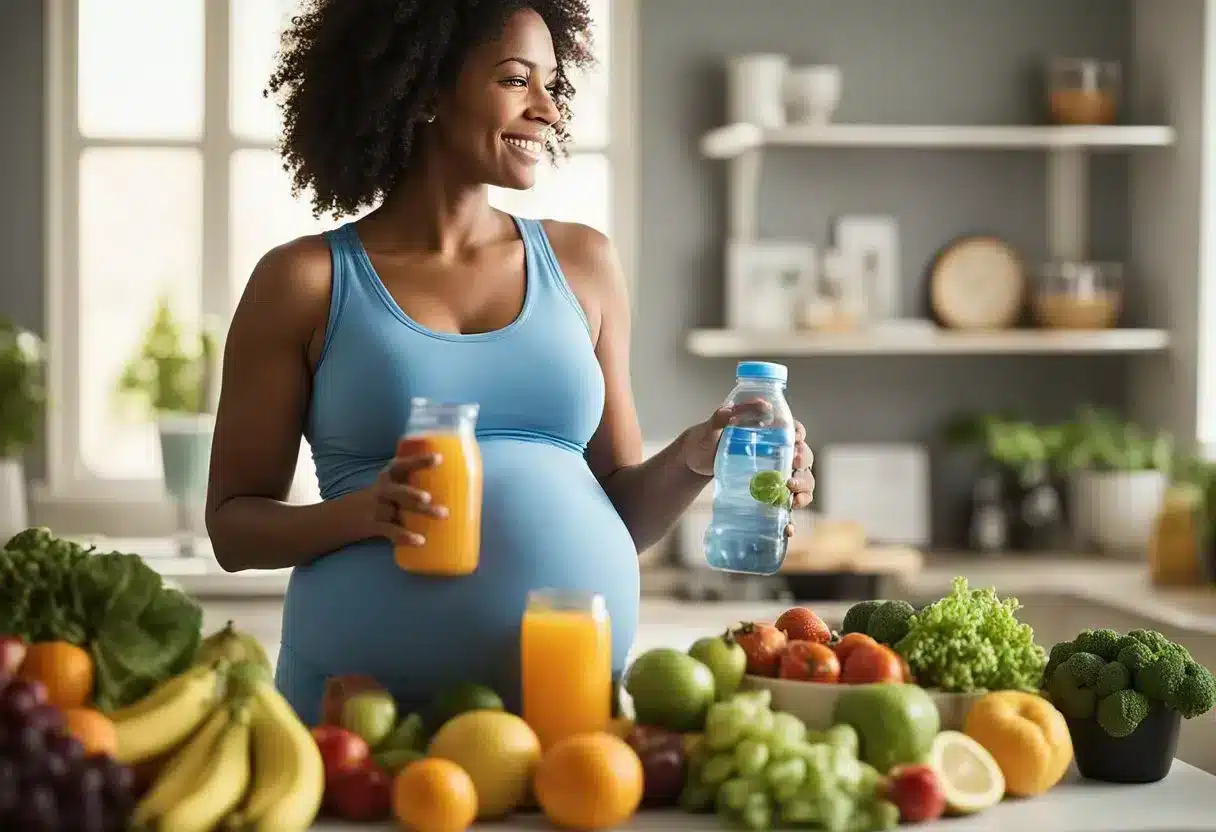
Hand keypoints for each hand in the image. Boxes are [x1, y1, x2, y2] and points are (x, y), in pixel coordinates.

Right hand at [368, 440, 448, 545]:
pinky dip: (406, 537)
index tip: (439, 459)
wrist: (347, 514)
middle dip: (414, 494)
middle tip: (430, 498)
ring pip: (400, 511)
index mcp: (390, 475)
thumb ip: (416, 480)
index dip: (420, 461)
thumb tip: (458, 485)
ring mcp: (378, 508)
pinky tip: (420, 541)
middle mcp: (383, 490)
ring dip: (421, 513)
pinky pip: (392, 531)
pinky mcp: (375, 526)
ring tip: (442, 515)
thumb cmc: (384, 496)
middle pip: (399, 491)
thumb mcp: (393, 483)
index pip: (403, 465)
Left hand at [680, 404, 814, 537]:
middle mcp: (779, 453)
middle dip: (803, 463)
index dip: (799, 434)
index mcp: (771, 432)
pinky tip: (787, 527)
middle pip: (804, 457)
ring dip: (804, 491)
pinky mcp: (769, 494)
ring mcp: (777, 475)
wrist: (696, 462)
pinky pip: (787, 505)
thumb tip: (729, 410)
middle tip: (792, 467)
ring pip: (803, 482)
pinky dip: (791, 517)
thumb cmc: (706, 440)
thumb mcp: (711, 428)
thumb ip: (720, 418)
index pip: (795, 429)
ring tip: (793, 499)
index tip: (795, 440)